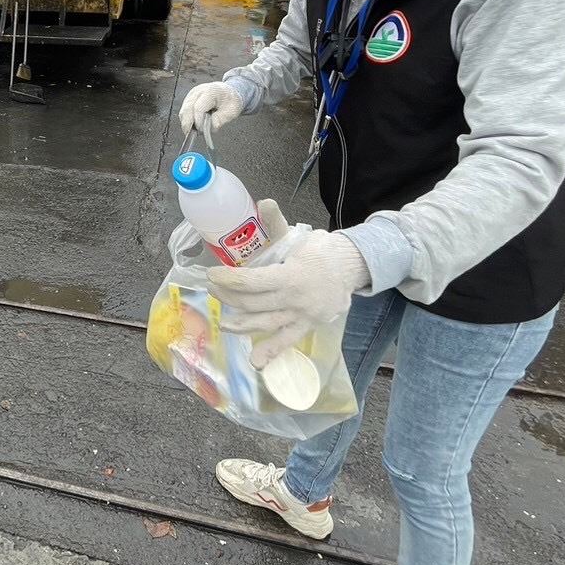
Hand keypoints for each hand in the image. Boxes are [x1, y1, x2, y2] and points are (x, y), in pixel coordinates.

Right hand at [179, 82, 243, 139]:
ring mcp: (192, 95)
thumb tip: (210, 128)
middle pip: (187, 109)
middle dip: (188, 125)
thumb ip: (221, 119)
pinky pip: (184, 112)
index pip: (198, 108)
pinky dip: (187, 121)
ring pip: (183, 112)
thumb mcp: (232, 111)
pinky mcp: (188, 100)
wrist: (228, 92)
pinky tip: (195, 126)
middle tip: (195, 134)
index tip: (202, 131)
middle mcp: (198, 91)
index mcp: (210, 92)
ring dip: (187, 123)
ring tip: (196, 131)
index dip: (198, 121)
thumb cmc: (231, 100)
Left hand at [206, 227, 369, 359]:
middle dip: (228, 297)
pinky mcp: (307, 326)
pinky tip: (255, 361)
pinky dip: (271, 353)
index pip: (252, 282)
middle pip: (253, 304)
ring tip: (223, 321)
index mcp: (291, 276)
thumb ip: (276, 222)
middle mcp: (294, 300)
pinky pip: (286, 342)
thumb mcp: (298, 235)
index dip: (229, 279)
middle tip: (213, 289)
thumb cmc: (322, 250)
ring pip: (264, 325)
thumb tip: (263, 203)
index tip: (212, 274)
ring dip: (240, 325)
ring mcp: (301, 316)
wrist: (352, 268)